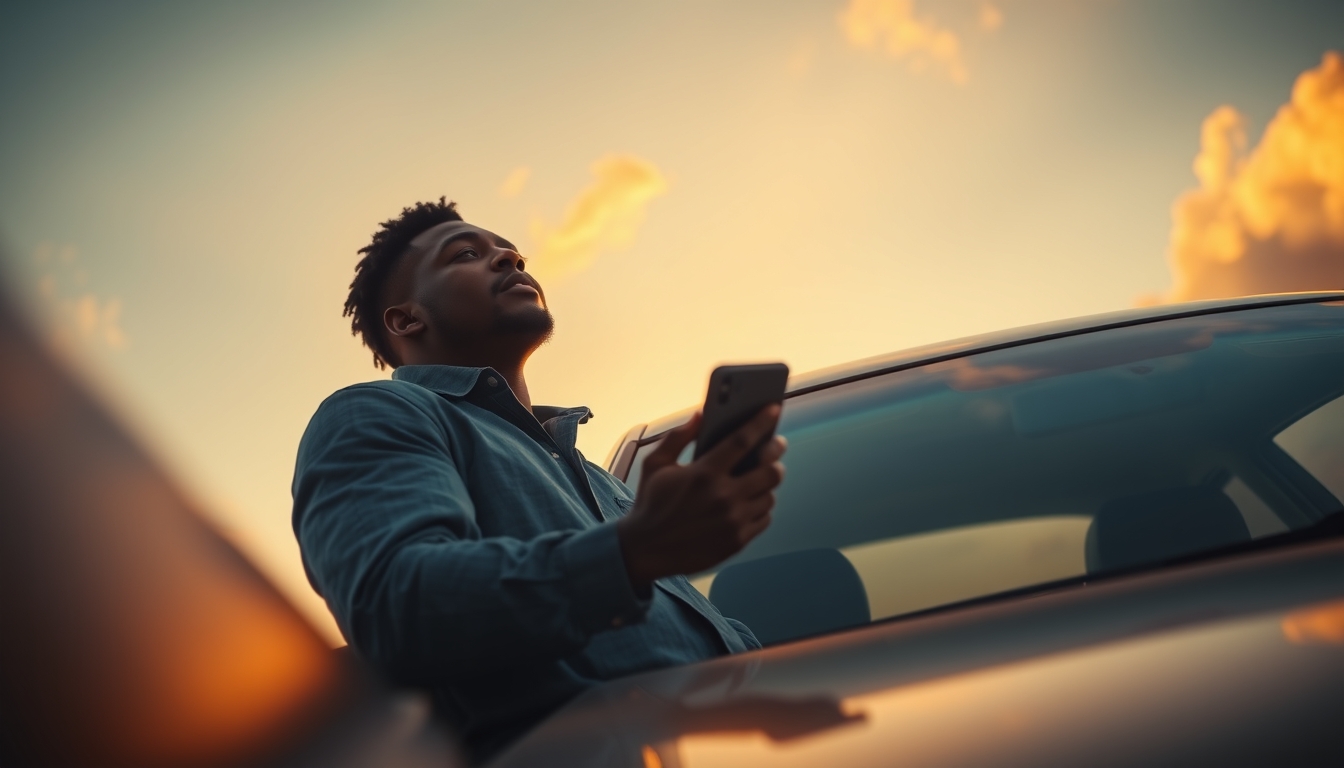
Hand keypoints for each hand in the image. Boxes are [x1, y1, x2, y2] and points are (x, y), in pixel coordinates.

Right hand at [616, 405, 786, 589]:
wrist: (646, 550)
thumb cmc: (650, 503)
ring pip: (770, 495)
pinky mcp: (737, 541)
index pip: (742, 441)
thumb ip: (678, 437)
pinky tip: (751, 500)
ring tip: (759, 476)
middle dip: (775, 456)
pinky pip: (764, 518)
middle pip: (770, 471)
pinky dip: (761, 507)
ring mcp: (733, 521)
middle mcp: (723, 497)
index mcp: (703, 474)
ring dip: (767, 483)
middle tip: (774, 448)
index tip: (773, 408)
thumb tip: (700, 415)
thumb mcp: (655, 464)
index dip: (761, 422)